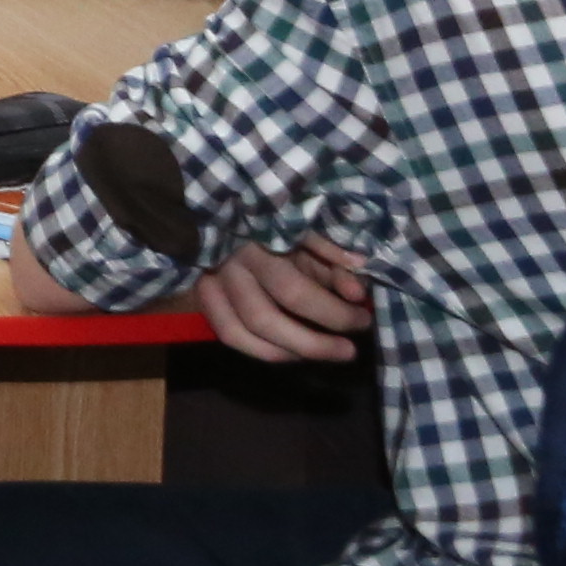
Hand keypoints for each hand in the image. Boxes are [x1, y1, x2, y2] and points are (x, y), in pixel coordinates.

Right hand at [193, 235, 374, 365]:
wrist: (230, 209)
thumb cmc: (279, 220)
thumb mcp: (310, 231)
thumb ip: (333, 258)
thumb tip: (356, 293)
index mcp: (255, 244)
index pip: (294, 292)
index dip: (332, 313)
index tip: (364, 319)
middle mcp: (226, 266)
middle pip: (263, 320)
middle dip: (312, 344)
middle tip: (349, 350)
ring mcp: (208, 282)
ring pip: (238, 333)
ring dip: (286, 353)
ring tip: (321, 355)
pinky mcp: (201, 294)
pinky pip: (225, 334)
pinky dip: (258, 350)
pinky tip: (288, 352)